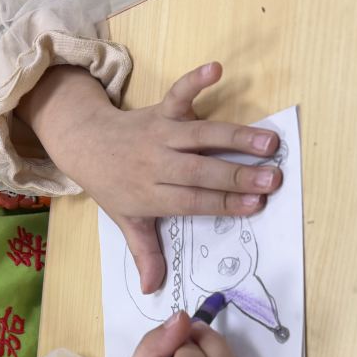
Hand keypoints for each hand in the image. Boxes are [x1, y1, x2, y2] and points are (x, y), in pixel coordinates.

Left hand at [22, 62, 281, 292]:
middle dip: (236, 175)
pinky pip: (177, 94)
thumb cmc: (113, 186)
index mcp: (151, 195)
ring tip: (268, 143)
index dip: (222, 203)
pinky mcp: (160, 110)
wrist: (84, 144)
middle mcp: (156, 164)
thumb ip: (146, 253)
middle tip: (272, 179)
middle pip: (199, 171)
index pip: (191, 201)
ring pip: (199, 136)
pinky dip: (194, 81)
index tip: (255, 206)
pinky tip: (217, 68)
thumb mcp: (126, 221)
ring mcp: (159, 135)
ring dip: (234, 136)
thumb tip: (153, 289)